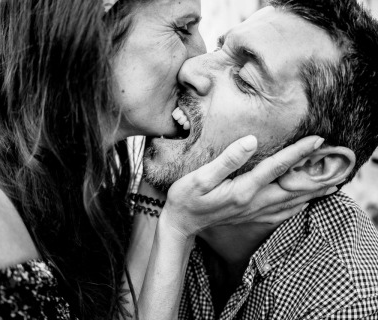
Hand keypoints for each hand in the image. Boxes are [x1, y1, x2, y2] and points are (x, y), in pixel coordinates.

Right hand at [161, 135, 328, 238]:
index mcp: (243, 190)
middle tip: (337, 166)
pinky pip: (281, 215)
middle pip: (293, 188)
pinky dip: (298, 208)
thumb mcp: (201, 177)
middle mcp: (253, 202)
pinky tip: (305, 205)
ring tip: (331, 185)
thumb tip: (251, 141)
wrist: (180, 224)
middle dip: (316, 175)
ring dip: (312, 193)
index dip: (298, 152)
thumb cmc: (186, 198)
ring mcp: (253, 212)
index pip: (277, 167)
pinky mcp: (250, 217)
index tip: (317, 140)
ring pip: (291, 203)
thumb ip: (227, 159)